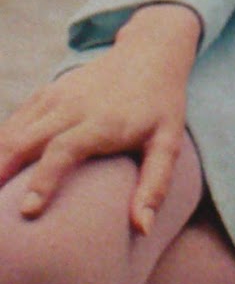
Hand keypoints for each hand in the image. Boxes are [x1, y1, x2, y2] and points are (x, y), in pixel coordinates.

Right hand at [0, 2, 201, 232]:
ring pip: (12, 131)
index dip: (43, 180)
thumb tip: (143, 229)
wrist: (150, 53)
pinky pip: (14, 120)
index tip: (27, 211)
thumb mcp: (168, 143)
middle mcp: (73, 107)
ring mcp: (56, 96)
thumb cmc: (160, 106)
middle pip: (25, 140)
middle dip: (1, 173)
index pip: (63, 150)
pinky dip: (0, 144)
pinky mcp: (47, 92)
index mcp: (102, 122)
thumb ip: (155, 185)